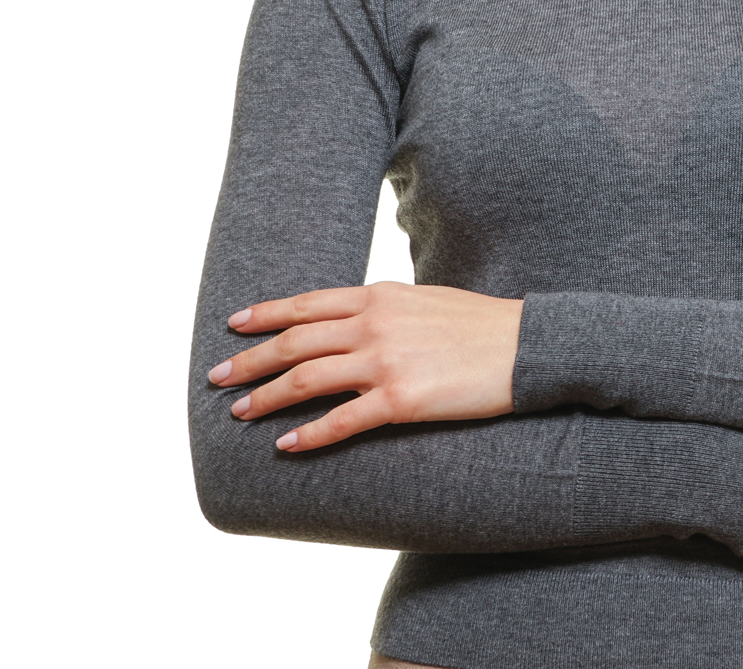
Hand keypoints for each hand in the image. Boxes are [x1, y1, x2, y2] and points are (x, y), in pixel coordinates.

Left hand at [205, 282, 523, 451]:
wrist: (526, 346)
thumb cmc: (480, 325)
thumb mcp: (424, 300)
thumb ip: (384, 307)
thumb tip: (353, 317)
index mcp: (379, 295)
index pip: (307, 303)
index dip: (265, 314)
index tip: (233, 324)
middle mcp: (375, 324)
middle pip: (295, 342)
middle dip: (251, 360)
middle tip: (217, 377)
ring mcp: (386, 361)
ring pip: (308, 380)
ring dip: (267, 398)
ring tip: (239, 413)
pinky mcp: (402, 400)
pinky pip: (343, 421)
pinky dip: (309, 436)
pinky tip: (286, 448)